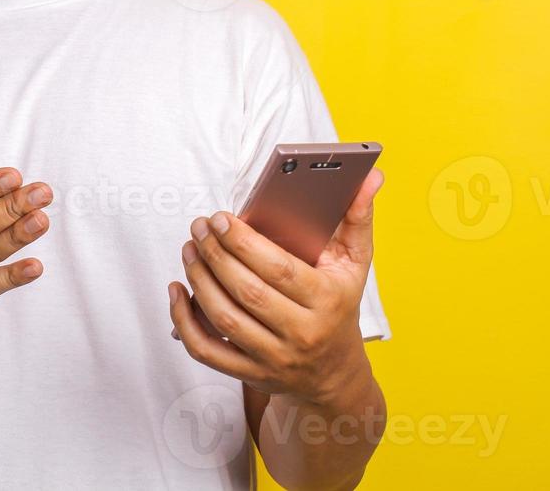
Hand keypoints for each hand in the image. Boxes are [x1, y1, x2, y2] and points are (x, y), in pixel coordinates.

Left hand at [167, 168, 383, 406]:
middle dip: (215, 254)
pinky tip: (178, 290)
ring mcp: (274, 358)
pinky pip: (207, 350)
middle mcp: (301, 333)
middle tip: (199, 227)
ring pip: (224, 318)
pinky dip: (185, 320)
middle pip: (247, 292)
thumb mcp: (354, 265)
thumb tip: (371, 175)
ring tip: (190, 249)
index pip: (279, 269)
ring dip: (199, 279)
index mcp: (327, 301)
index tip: (220, 217)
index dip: (243, 242)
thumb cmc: (338, 307)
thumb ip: (357, 218)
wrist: (334, 375)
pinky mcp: (250, 374)